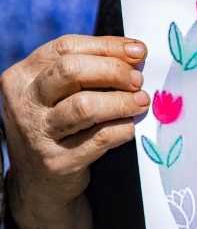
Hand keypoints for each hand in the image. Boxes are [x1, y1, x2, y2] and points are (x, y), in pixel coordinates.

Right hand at [1, 35, 148, 228]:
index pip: (65, 47)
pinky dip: (122, 129)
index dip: (107, 46)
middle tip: (138, 80)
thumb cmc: (60, 126)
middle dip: (114, 71)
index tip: (139, 51)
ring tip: (141, 102)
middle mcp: (23, 103)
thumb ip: (86, 72)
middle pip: (71, 71)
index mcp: (22, 77)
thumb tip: (134, 53)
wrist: (40, 183)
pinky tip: (130, 127)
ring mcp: (37, 134)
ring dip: (122, 102)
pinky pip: (99, 139)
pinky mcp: (57, 162)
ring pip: (85, 106)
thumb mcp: (58, 94)